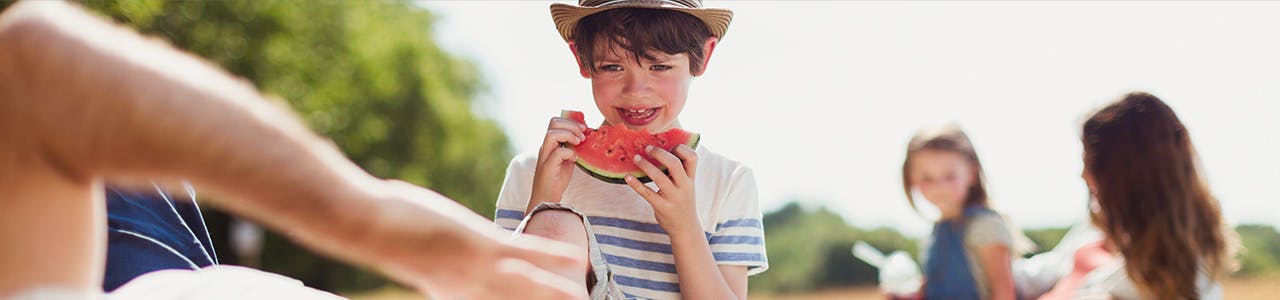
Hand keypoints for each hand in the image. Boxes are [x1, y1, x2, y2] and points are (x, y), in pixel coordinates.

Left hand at [362, 181, 587, 299]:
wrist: (370, 227)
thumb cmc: (388, 236)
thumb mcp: (419, 261)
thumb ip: (439, 270)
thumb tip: (441, 266)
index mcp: (456, 295)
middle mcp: (472, 289)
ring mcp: (478, 268)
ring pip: (529, 287)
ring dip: (557, 294)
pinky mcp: (481, 246)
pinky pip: (525, 253)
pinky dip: (552, 257)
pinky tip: (575, 260)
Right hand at [529, 116, 586, 210]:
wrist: (546, 198)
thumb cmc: (557, 178)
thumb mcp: (568, 158)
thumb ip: (573, 147)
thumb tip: (586, 136)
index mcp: (550, 143)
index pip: (556, 121)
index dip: (571, 120)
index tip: (584, 128)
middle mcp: (545, 146)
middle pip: (553, 122)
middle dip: (571, 125)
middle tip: (583, 135)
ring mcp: (545, 156)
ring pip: (551, 134)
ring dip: (569, 135)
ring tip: (579, 143)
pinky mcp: (547, 167)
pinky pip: (557, 153)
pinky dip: (569, 153)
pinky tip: (574, 159)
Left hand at [624, 144, 699, 232]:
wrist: (685, 228)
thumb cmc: (682, 201)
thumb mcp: (685, 186)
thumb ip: (678, 172)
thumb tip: (660, 150)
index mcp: (690, 178)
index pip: (692, 157)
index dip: (682, 148)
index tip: (670, 145)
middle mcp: (684, 186)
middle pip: (674, 164)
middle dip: (659, 153)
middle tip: (647, 148)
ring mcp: (673, 197)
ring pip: (659, 177)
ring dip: (646, 165)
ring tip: (636, 158)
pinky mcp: (662, 207)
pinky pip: (647, 193)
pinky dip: (636, 184)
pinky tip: (627, 177)